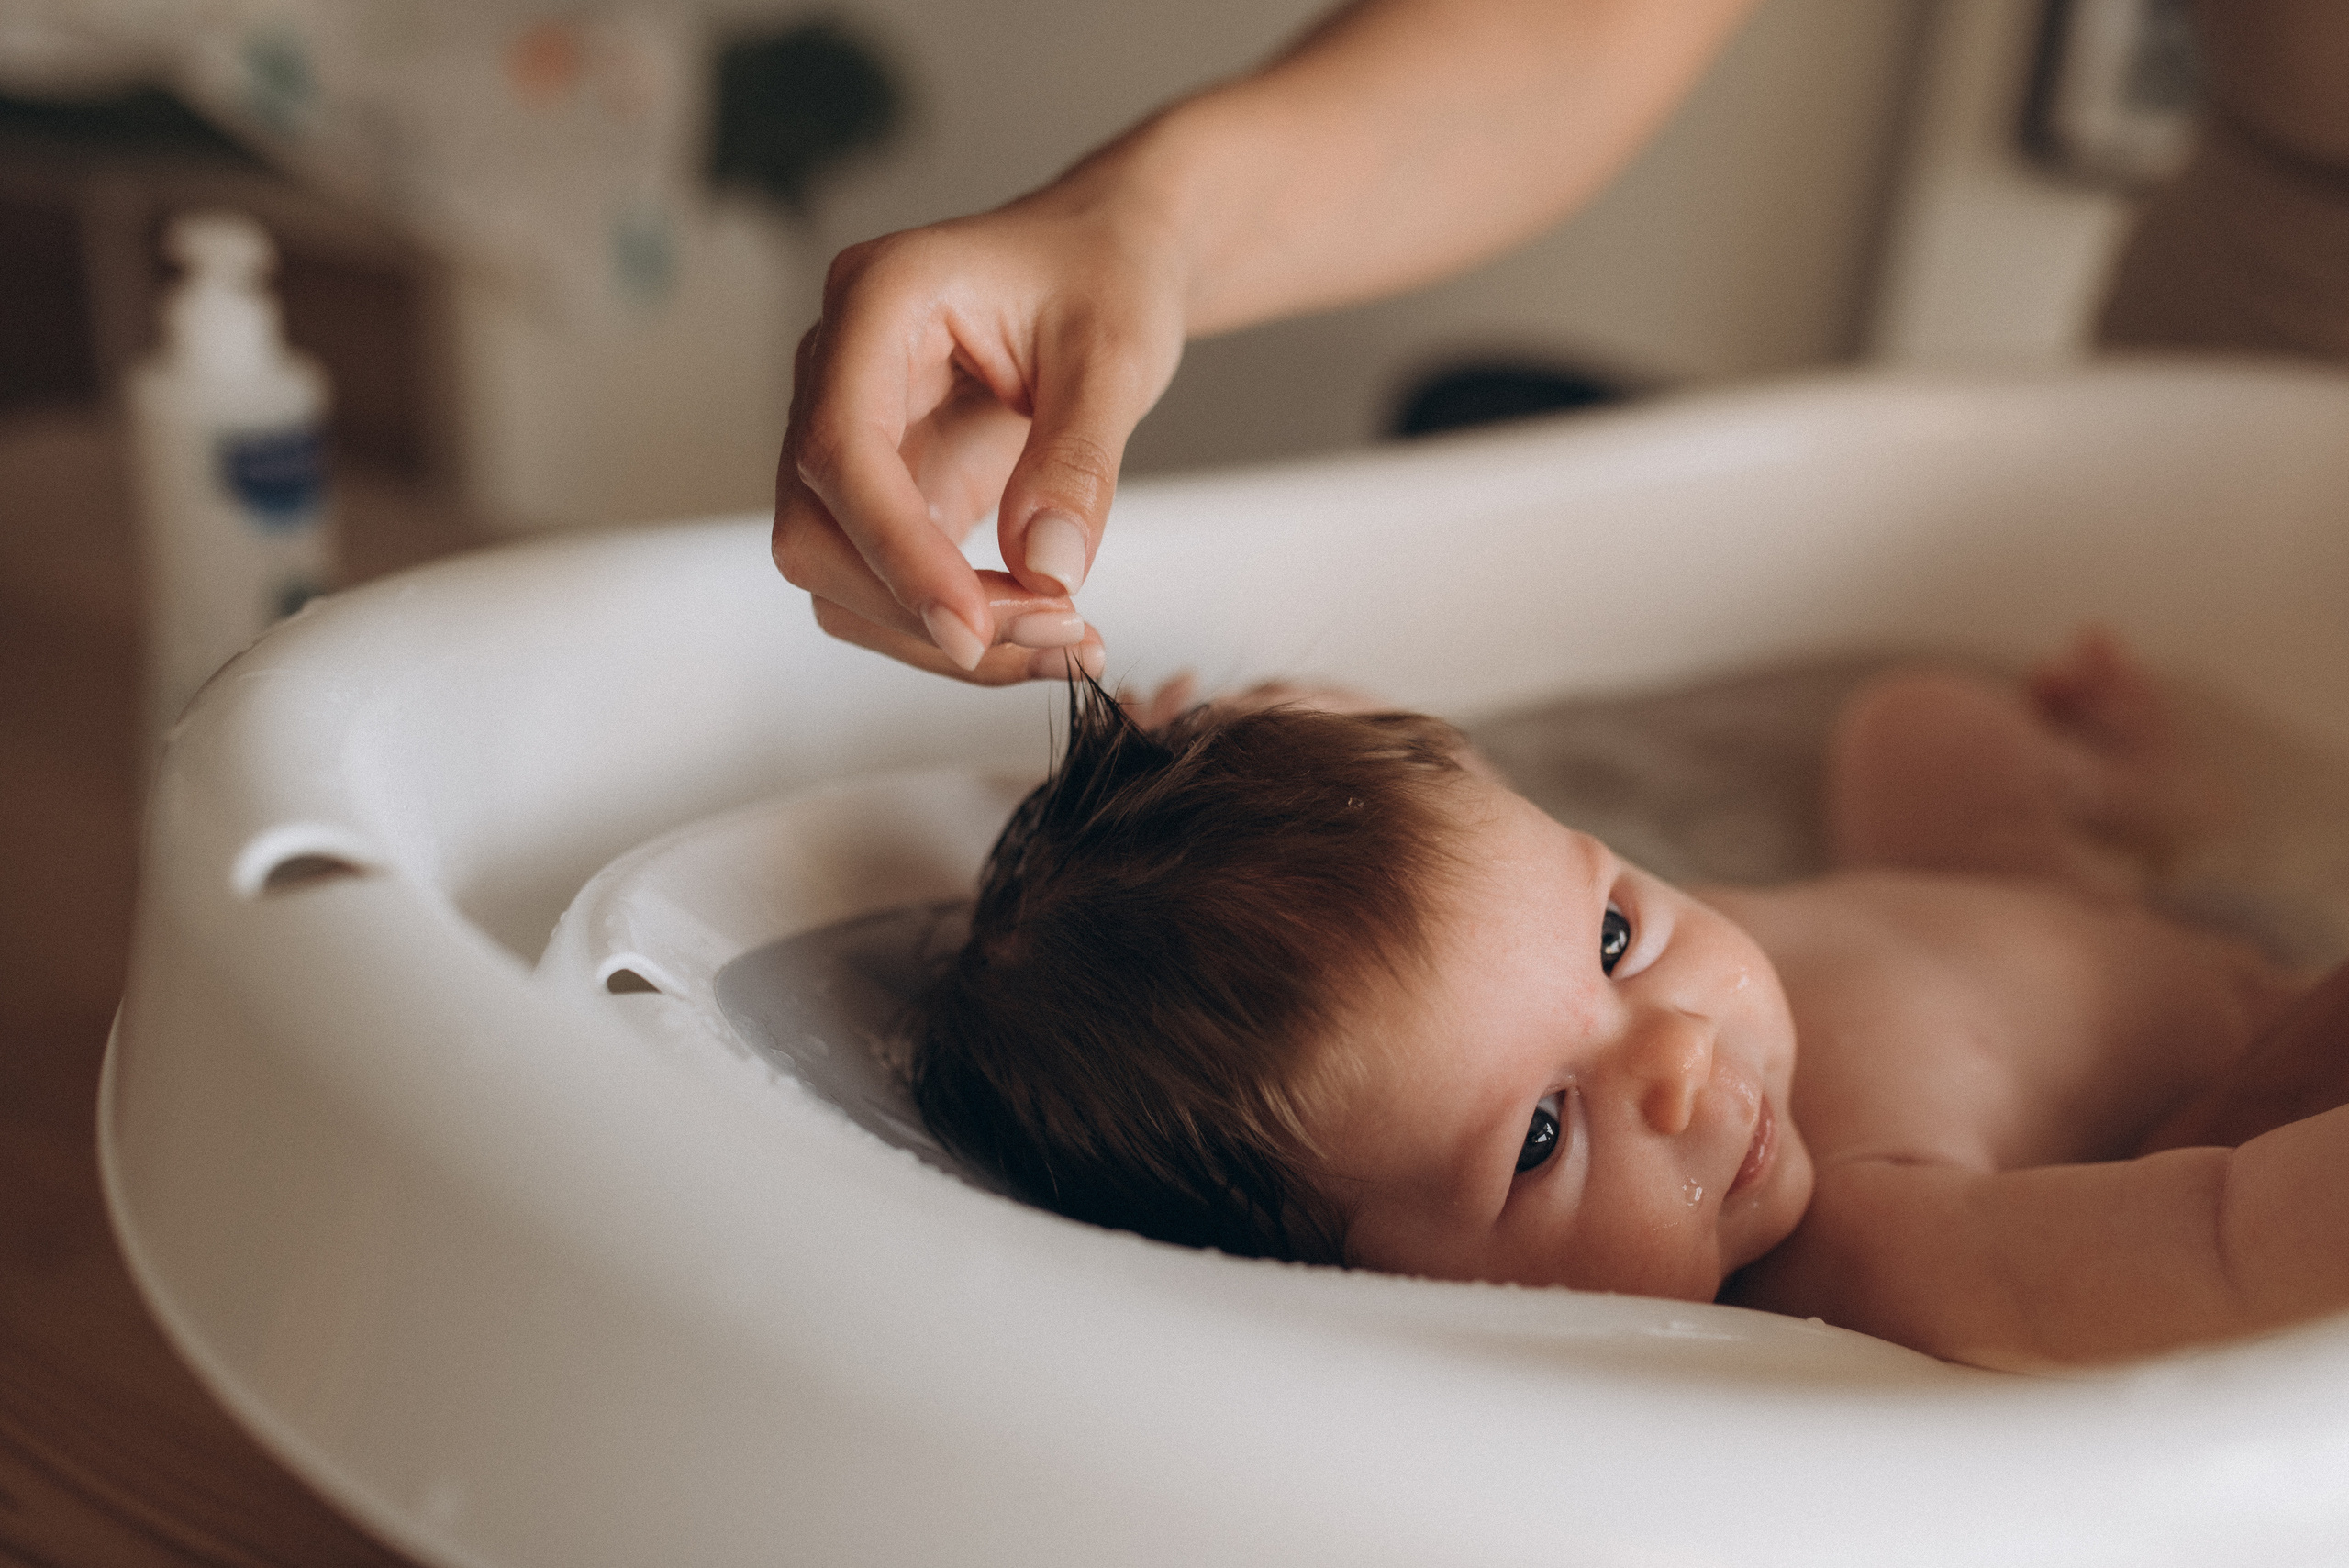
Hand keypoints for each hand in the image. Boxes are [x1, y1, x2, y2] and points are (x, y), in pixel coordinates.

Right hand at [772, 180, 1186, 683]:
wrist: (1105, 267)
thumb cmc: (1104, 277)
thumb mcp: (1116, 355)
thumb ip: (1078, 459)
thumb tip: (1046, 572)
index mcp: (876, 300)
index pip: (841, 447)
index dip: (897, 550)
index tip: (974, 627)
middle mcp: (837, 370)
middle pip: (816, 530)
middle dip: (923, 606)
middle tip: (1059, 634)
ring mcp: (851, 435)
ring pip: (839, 577)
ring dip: (940, 636)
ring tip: (1068, 642)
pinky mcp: (884, 491)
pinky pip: (887, 587)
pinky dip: (961, 628)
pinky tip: (1045, 631)